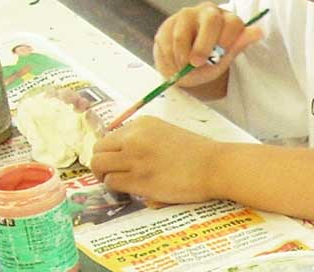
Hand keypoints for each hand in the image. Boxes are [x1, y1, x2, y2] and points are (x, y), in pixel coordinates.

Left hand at [91, 116, 219, 203]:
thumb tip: (122, 154)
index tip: (117, 162)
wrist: (215, 165)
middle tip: (111, 174)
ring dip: (105, 177)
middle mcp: (134, 137)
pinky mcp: (138, 179)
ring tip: (119, 182)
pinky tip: (130, 190)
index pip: (109, 137)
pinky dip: (116, 188)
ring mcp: (134, 158)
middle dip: (101, 164)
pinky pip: (112, 183)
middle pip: (98, 150)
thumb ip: (143, 139)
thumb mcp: (165, 133)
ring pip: (100, 166)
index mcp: (142, 123)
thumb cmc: (197, 152)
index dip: (110, 152)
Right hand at [153, 2, 263, 87]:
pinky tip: (175, 62)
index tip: (219, 57)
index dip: (227, 40)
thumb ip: (238, 45)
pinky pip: (166, 40)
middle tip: (197, 64)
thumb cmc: (210, 61)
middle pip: (210, 19)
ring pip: (183, 32)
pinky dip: (170, 57)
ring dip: (182, 56)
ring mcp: (187, 15)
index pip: (233, 22)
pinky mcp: (169, 23)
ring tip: (184, 68)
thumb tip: (259, 32)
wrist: (186, 67)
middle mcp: (209, 11)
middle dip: (203, 45)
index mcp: (228, 19)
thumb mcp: (226, 58)